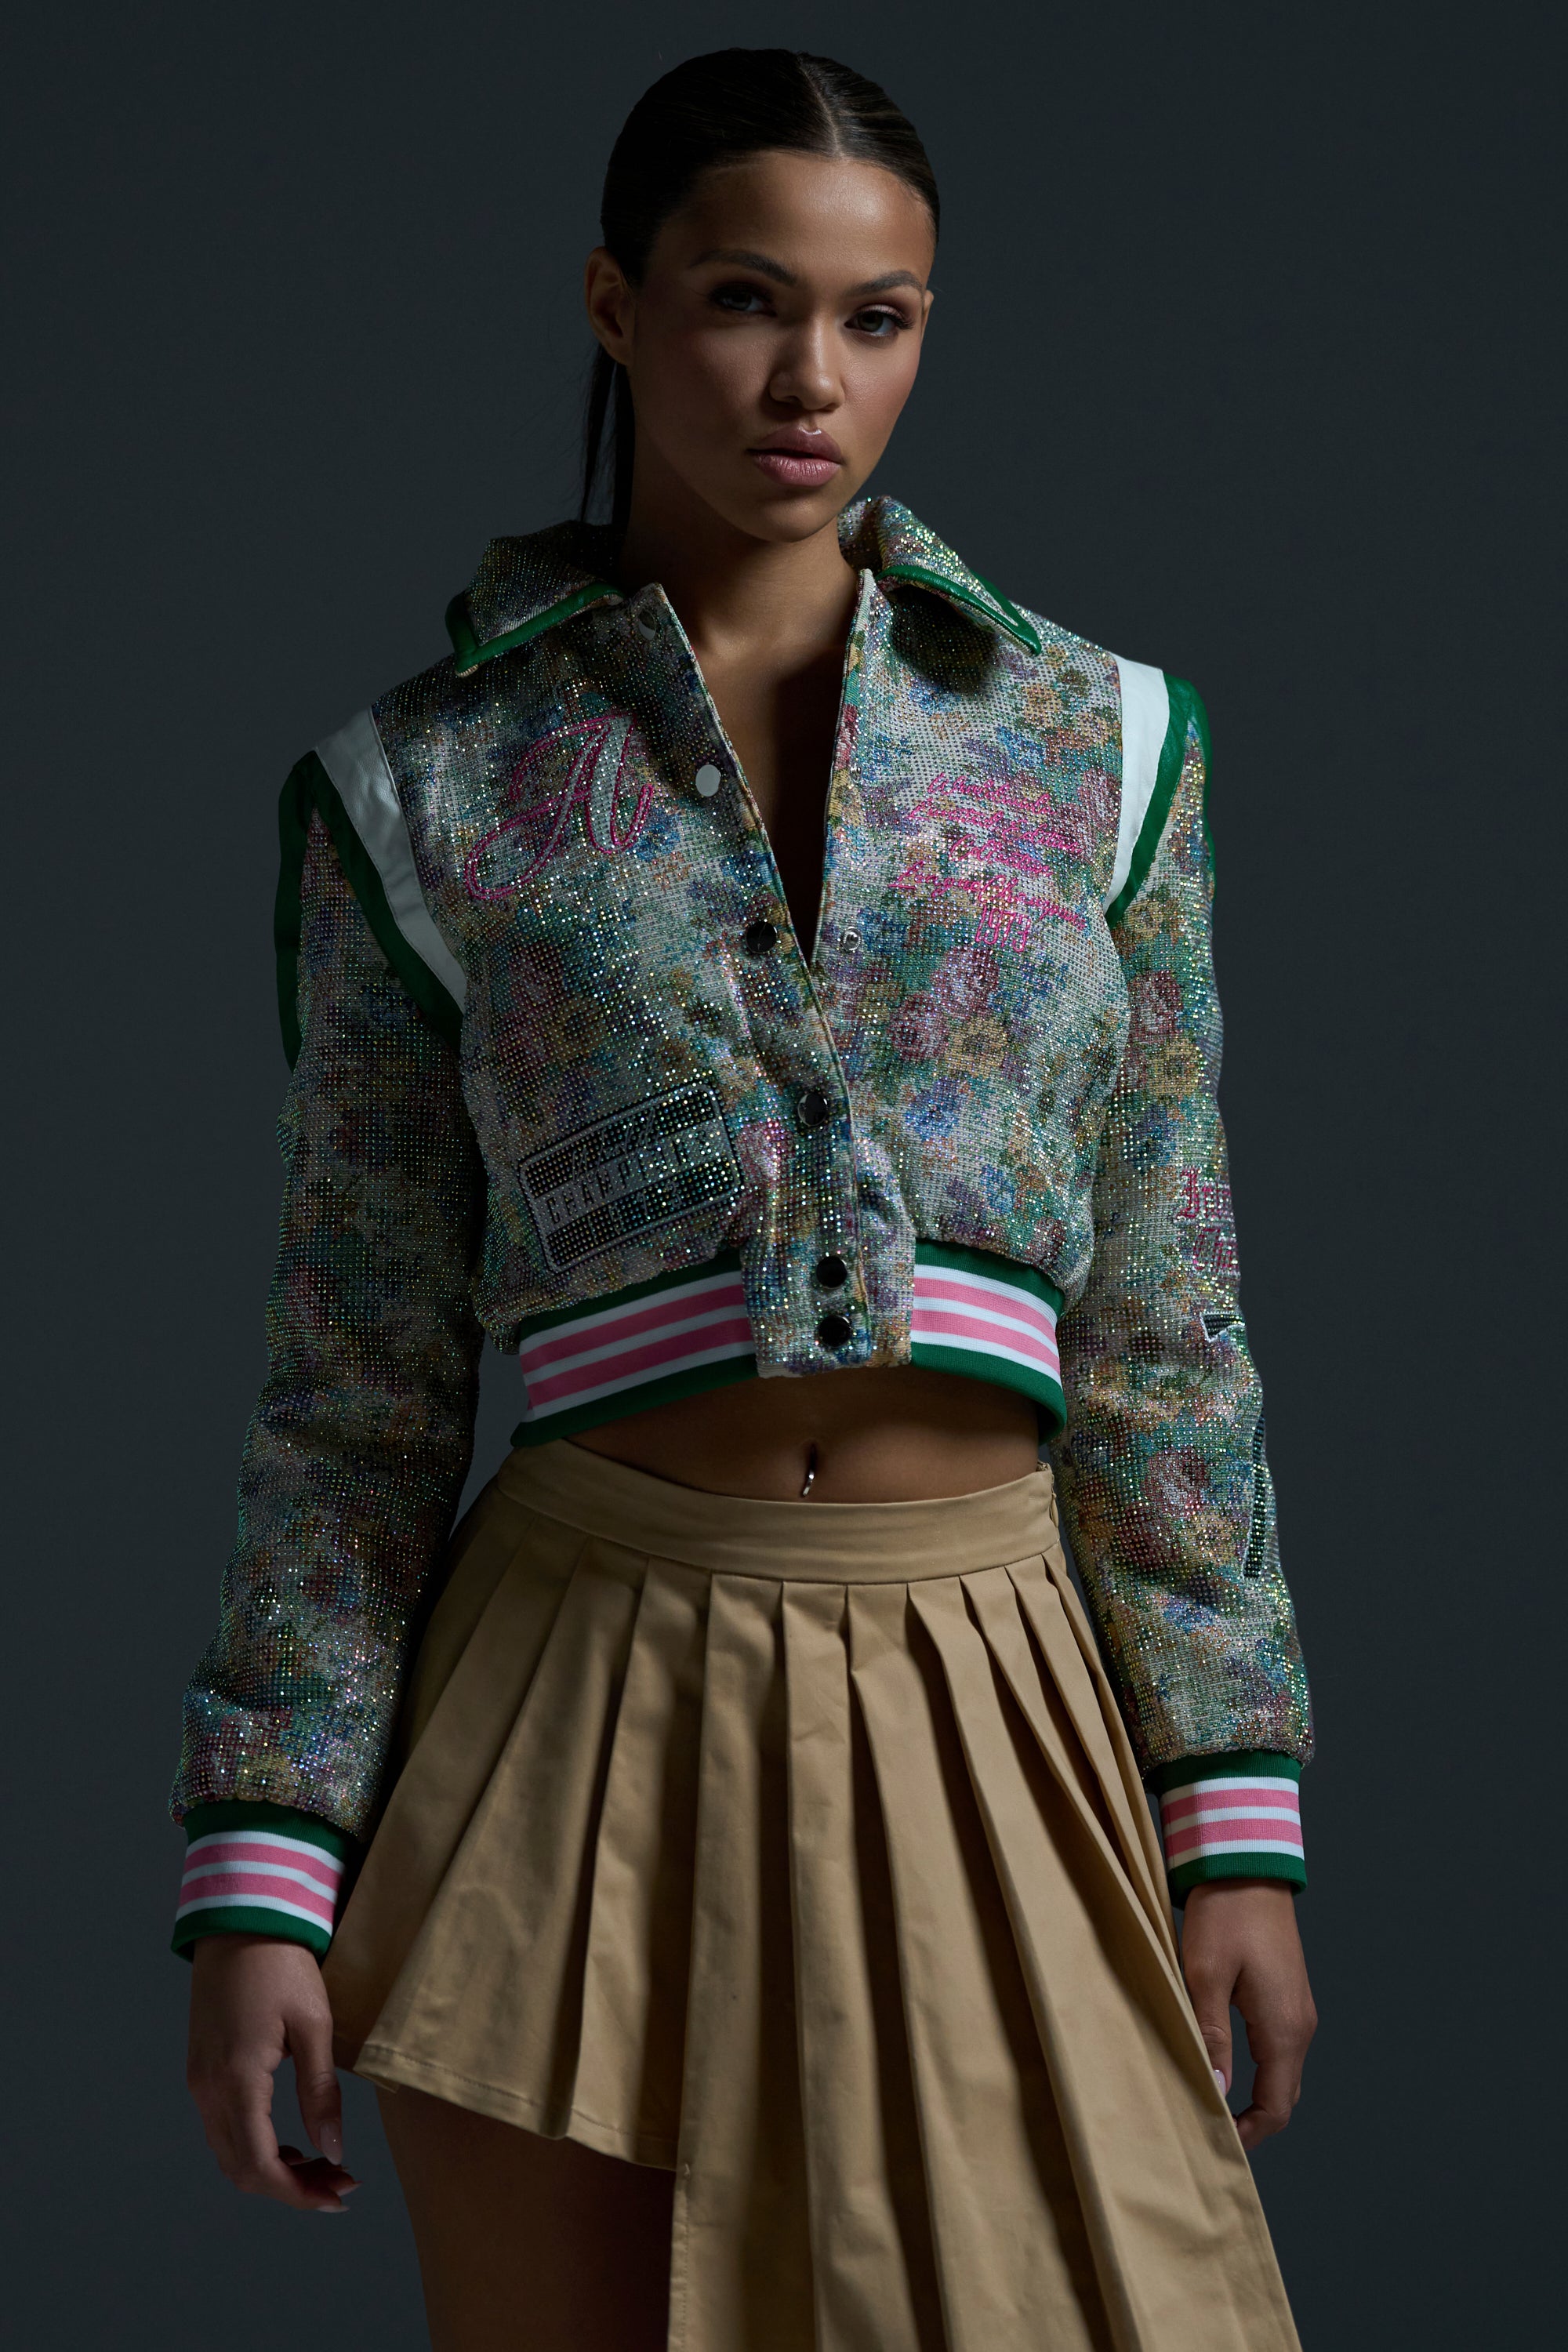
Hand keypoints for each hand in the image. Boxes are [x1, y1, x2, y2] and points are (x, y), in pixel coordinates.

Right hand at [187, 1934, 359, 2210]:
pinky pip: (223, 2129)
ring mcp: (198, 2081)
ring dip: (274, 2170)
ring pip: (229, 2153)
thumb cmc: (281, 1963)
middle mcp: (207, 2090)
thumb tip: (333, 2149)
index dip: (298, 2193)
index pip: (260, 2165)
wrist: (239, 1919)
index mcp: (236, 2080)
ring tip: (323, 2166)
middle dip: (291, 2188)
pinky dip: (256, 2147)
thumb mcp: (313, 2023)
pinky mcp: (200, 2070)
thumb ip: (320, 2091)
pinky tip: (291, 2142)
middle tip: (339, 2184)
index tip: (339, 2196)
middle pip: (241, 2169)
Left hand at [1180, 1880, 1316, 2152]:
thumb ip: (1211, 2035)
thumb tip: (1215, 2088)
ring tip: (1213, 2103)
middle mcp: (1300, 2025)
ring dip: (1256, 2095)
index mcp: (1284, 2028)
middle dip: (1253, 2121)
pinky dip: (1260, 2070)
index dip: (1249, 2133)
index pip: (1277, 2106)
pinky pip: (1280, 2049)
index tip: (1215, 2141)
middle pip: (1284, 2097)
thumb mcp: (1205, 1975)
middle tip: (1210, 2130)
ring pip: (1283, 2073)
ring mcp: (1299, 2010)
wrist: (1248, 1866)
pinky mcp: (1288, 1995)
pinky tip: (1227, 2065)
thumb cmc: (1224, 1916)